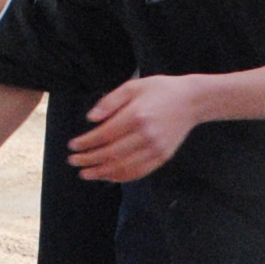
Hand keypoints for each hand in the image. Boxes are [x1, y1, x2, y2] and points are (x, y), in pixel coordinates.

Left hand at [68, 75, 206, 183]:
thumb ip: (110, 101)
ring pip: (123, 167)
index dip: (86, 143)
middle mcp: (146, 135)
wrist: (192, 101)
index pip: (104, 135)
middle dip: (89, 160)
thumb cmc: (160, 90)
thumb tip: (90, 118)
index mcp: (137, 115)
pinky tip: (108, 176)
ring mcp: (156, 148)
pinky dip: (121, 177)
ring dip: (101, 173)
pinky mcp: (163, 157)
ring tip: (86, 173)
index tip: (72, 146)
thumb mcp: (133, 86)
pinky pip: (139, 172)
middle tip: (74, 162)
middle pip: (111, 153)